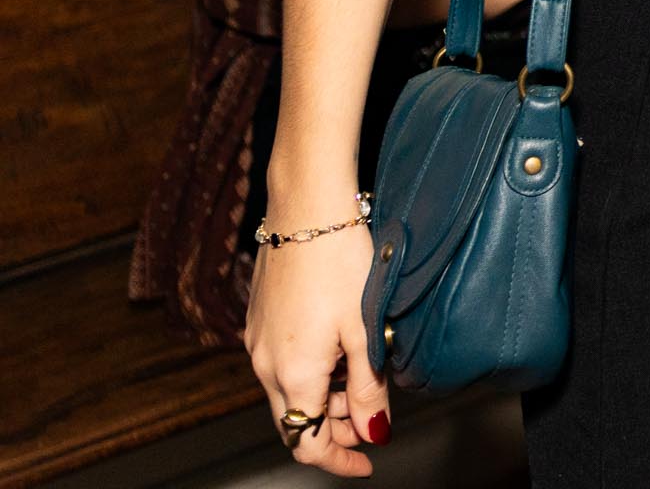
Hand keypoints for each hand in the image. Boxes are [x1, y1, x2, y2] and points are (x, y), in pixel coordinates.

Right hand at [244, 220, 390, 474]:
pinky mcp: (260, 320)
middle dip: (334, 428)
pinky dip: (312, 371)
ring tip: (364, 371)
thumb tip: (373, 432)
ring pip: (289, 392)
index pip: (306, 442)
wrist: (306, 206)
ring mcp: (258, 341)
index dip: (337, 459)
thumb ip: (368, 386)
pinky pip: (282, 364)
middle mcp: (264, 364)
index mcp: (292, 373)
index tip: (367, 461)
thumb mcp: (364, 328)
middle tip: (371, 414)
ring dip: (325, 396)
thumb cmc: (340, 258)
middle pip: (296, 421)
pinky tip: (341, 347)